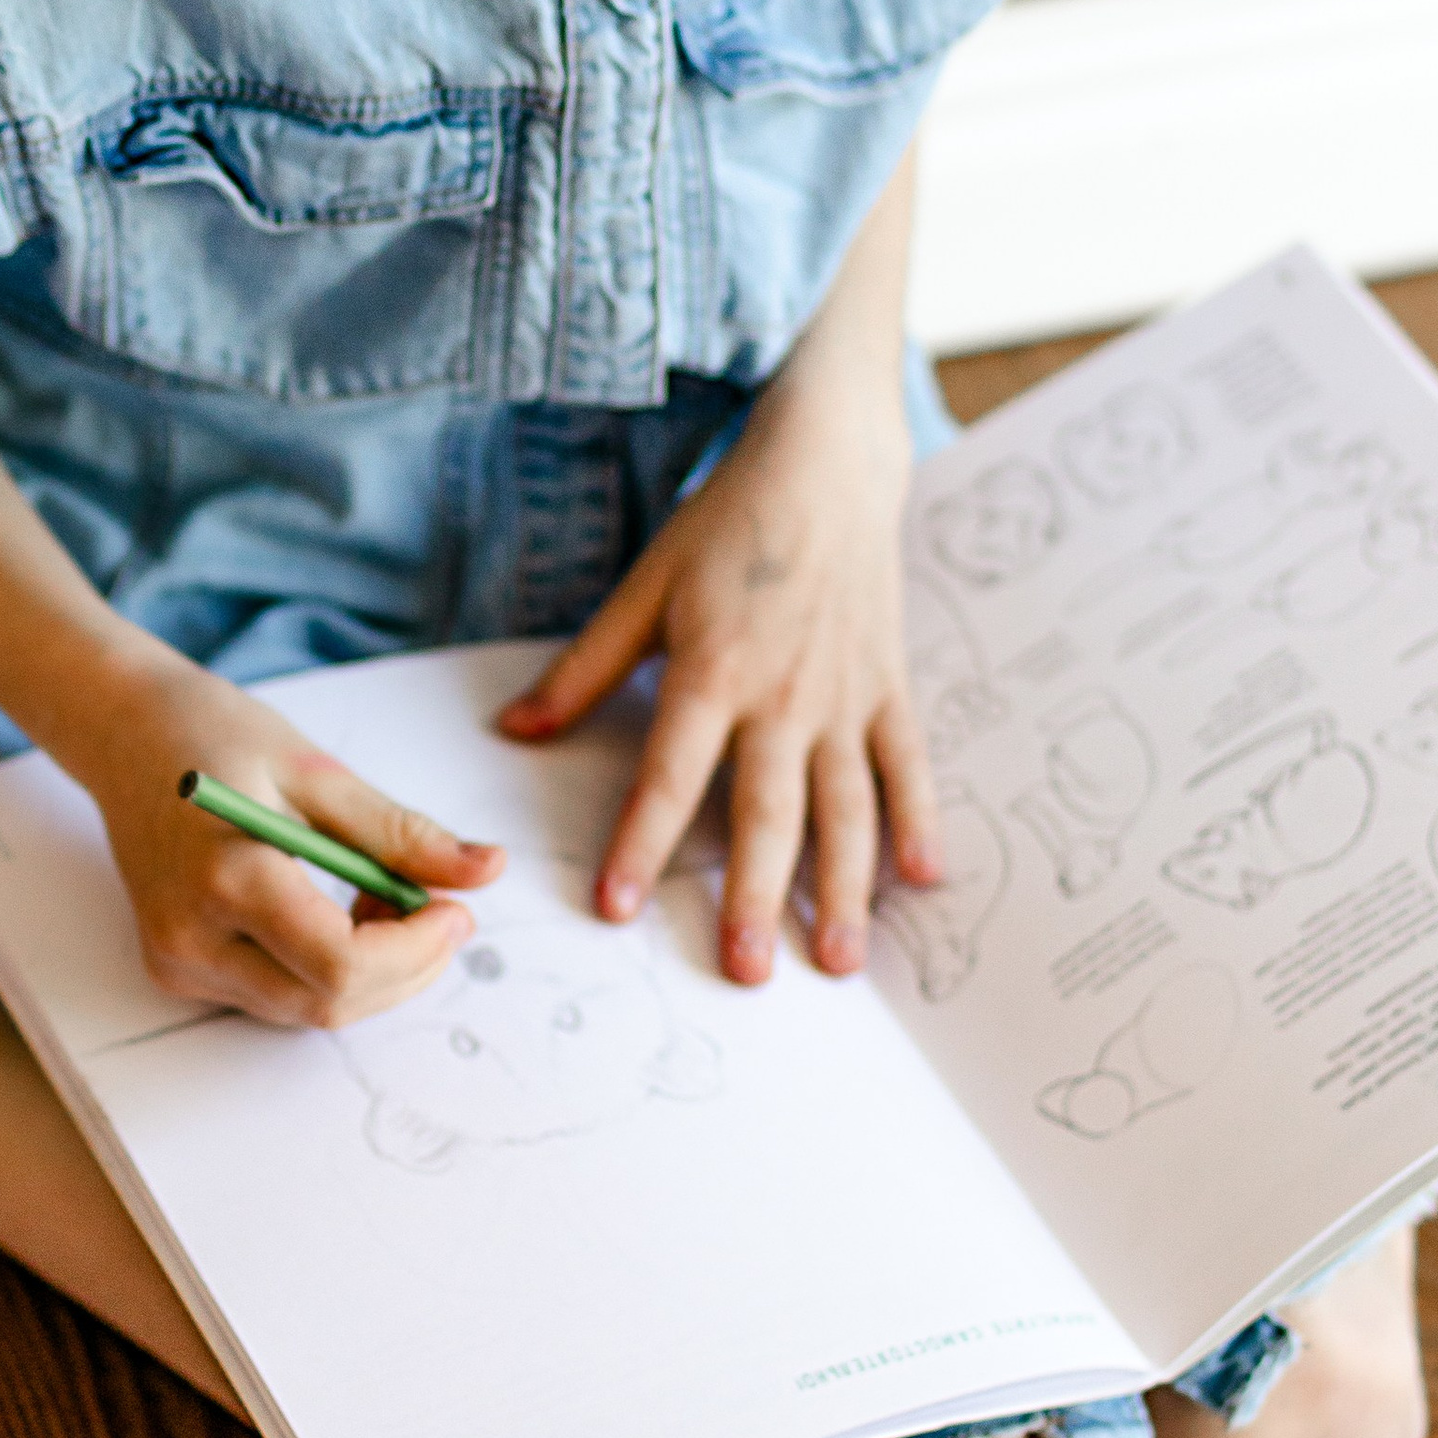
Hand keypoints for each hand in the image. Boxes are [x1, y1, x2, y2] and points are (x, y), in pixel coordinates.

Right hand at [75, 646, 502, 1027]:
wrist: (124, 735)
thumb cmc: (216, 738)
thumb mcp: (318, 772)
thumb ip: (401, 833)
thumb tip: (487, 871)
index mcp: (228, 880)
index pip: (340, 965)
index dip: (415, 952)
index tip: (456, 910)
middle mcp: (192, 938)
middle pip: (328, 1004)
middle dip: (404, 971)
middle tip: (441, 909)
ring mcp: (178, 962)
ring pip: (305, 1010)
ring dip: (368, 973)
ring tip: (386, 899)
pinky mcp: (176, 969)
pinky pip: (274, 996)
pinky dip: (325, 970)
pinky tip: (340, 914)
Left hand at [495, 405, 940, 984]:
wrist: (828, 466)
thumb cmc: (727, 526)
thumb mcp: (644, 588)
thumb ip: (584, 669)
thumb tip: (514, 731)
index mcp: (712, 670)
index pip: (669, 774)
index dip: (641, 841)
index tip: (619, 905)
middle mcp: (783, 695)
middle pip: (765, 811)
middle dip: (754, 896)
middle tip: (745, 971)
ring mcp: (845, 697)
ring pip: (846, 808)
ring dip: (843, 888)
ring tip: (837, 961)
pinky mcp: (890, 687)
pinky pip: (908, 766)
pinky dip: (920, 821)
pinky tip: (924, 881)